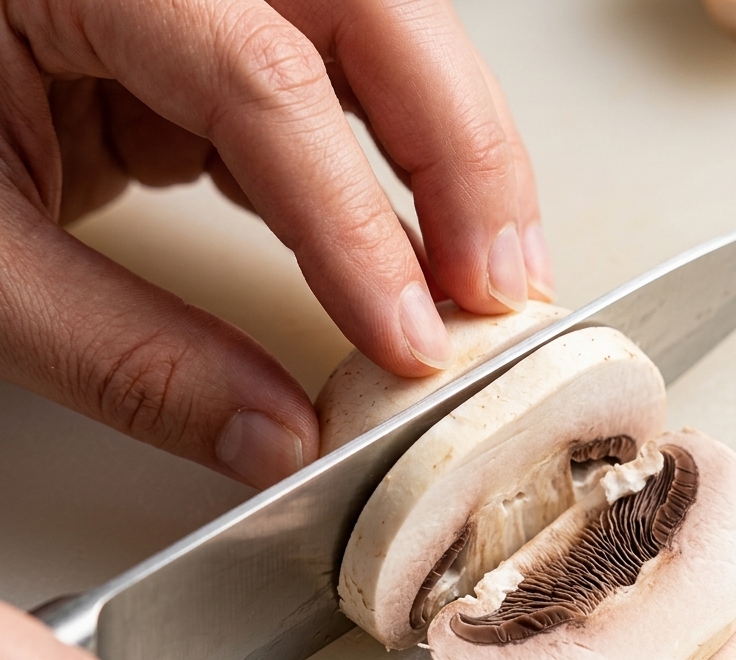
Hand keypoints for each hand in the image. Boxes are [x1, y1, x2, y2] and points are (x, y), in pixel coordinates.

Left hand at [0, 0, 553, 488]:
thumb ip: (131, 358)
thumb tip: (274, 437)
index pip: (263, 81)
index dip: (354, 222)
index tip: (407, 338)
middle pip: (373, 14)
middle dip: (462, 160)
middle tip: (501, 286)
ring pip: (384, 41)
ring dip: (455, 164)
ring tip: (494, 275)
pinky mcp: (214, 36)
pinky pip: (337, 92)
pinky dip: (391, 178)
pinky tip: (425, 251)